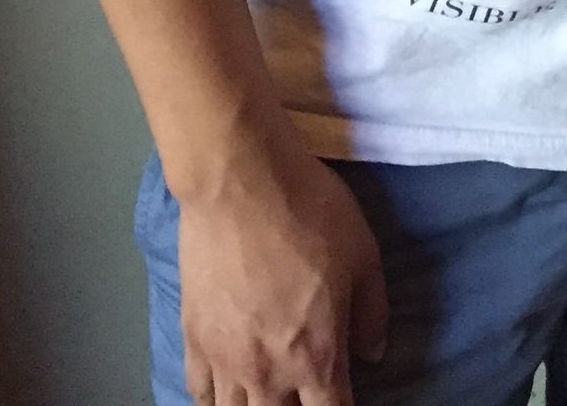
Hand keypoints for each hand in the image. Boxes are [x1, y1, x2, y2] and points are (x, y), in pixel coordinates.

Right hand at [173, 129, 388, 405]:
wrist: (240, 181)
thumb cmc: (309, 212)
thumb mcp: (364, 255)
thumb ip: (372, 313)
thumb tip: (374, 352)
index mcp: (316, 358)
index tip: (345, 398)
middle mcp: (267, 373)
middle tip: (307, 389)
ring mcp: (224, 360)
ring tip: (269, 393)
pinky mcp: (192, 338)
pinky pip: (199, 391)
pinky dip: (215, 397)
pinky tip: (227, 385)